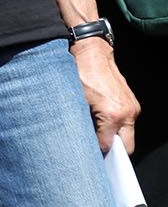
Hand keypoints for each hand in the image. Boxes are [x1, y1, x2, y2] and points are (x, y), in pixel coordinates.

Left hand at [73, 39, 138, 153]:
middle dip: (113, 150)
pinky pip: (127, 122)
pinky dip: (117, 125)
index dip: (98, 151)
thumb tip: (82, 139)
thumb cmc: (80, 74)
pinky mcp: (132, 102)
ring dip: (114, 136)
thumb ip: (82, 123)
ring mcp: (132, 108)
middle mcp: (127, 113)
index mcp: (112, 115)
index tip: (90, 154)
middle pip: (126, 145)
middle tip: (98, 151)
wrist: (92, 52)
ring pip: (127, 134)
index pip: (108, 145)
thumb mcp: (75, 101)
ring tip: (97, 133)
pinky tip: (102, 121)